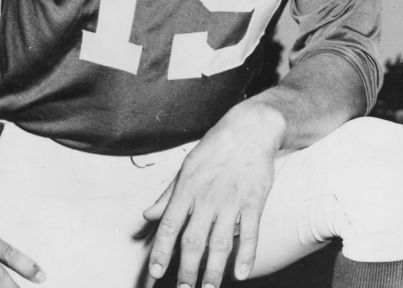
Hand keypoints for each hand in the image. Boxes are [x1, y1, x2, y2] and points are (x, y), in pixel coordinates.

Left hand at [143, 104, 281, 287]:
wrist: (251, 129)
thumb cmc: (217, 147)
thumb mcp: (186, 167)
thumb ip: (167, 195)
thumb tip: (147, 216)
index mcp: (187, 189)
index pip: (169, 226)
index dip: (161, 252)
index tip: (157, 272)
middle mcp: (207, 198)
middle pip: (193, 241)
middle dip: (186, 271)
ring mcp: (232, 201)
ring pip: (220, 243)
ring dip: (213, 271)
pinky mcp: (255, 201)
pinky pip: (250, 233)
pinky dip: (246, 255)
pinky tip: (240, 273)